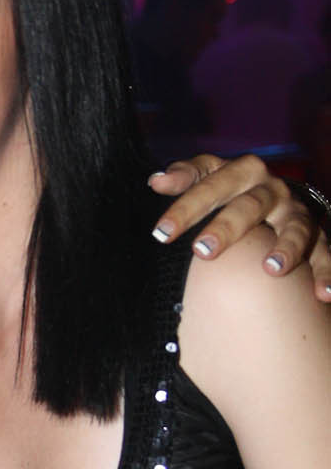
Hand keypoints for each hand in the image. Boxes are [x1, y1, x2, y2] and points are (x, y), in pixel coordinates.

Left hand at [149, 154, 330, 301]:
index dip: (186, 207)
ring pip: (297, 228)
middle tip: (202, 251)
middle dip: (228, 227)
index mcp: (243, 173)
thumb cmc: (235, 189)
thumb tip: (156, 180)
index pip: (211, 184)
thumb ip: (187, 176)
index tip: (161, 233)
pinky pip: (326, 254)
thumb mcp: (212, 176)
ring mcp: (297, 215)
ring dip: (287, 247)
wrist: (282, 197)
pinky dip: (328, 274)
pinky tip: (324, 295)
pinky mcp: (319, 238)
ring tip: (272, 270)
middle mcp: (272, 191)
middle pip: (250, 205)